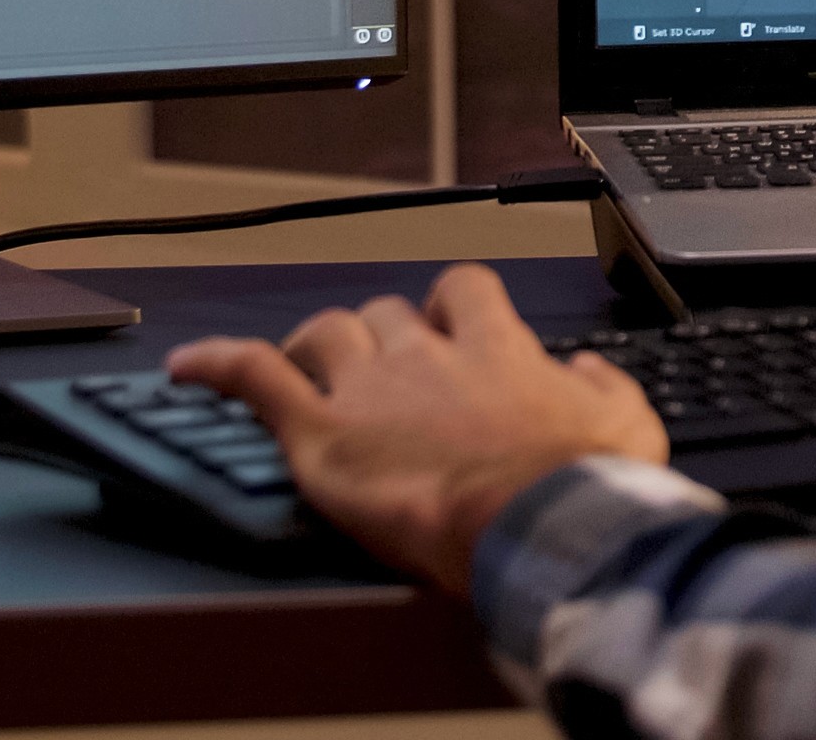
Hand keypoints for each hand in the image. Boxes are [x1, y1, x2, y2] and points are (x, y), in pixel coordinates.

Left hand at [166, 262, 666, 593]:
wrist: (533, 524)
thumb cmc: (580, 485)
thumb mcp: (628, 426)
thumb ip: (606, 387)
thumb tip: (588, 371)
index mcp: (495, 348)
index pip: (461, 291)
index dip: (448, 306)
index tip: (448, 328)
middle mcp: (424, 356)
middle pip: (384, 314)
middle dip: (380, 336)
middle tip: (382, 376)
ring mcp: (366, 390)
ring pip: (323, 335)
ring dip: (314, 348)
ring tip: (304, 371)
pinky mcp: (318, 435)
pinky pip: (252, 377)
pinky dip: (215, 365)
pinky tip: (187, 366)